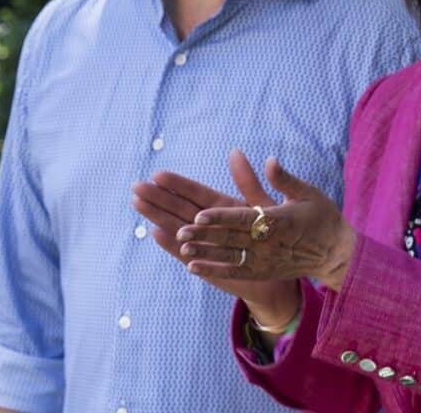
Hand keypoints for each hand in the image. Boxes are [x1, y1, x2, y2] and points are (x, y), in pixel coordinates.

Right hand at [131, 150, 299, 315]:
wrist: (283, 269)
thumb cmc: (275, 235)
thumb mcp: (262, 205)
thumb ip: (247, 182)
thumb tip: (235, 151)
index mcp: (223, 209)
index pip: (196, 194)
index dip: (178, 185)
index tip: (158, 174)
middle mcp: (210, 226)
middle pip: (180, 209)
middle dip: (159, 198)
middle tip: (136, 186)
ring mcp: (207, 245)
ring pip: (178, 229)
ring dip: (159, 217)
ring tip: (138, 204)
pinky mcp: (208, 264)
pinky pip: (188, 254)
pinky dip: (172, 245)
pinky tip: (156, 233)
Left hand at [175, 152, 356, 292]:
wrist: (336, 254)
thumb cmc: (322, 218)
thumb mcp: (308, 193)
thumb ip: (284, 179)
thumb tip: (269, 160)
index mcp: (278, 220)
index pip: (244, 218)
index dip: (221, 217)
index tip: (200, 215)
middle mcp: (269, 242)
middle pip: (231, 238)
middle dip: (204, 235)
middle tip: (180, 231)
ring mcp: (264, 260)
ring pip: (229, 256)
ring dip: (205, 252)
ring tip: (182, 248)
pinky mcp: (263, 272)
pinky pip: (234, 272)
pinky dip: (214, 270)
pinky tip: (192, 267)